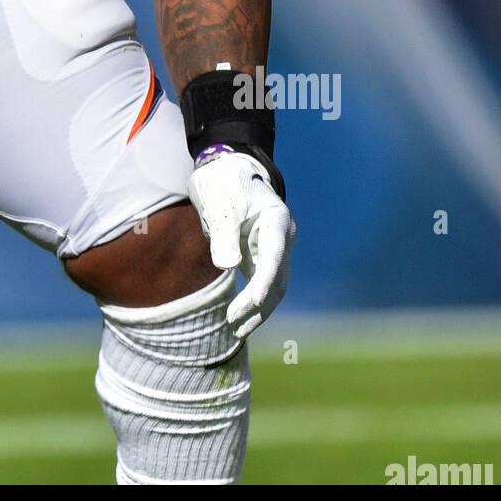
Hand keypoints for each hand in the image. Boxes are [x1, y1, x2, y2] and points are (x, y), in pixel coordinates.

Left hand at [188, 150, 294, 340]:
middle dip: (258, 305)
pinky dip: (253, 301)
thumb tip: (229, 267)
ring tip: (237, 331)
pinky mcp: (259, 253)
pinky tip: (240, 319)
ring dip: (258, 309)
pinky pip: (261, 282)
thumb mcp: (220, 204)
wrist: (222, 169)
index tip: (251, 306)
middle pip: (277, 278)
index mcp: (276, 220)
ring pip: (273, 285)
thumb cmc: (222, 182)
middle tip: (234, 325)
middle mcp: (280, 237)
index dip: (263, 285)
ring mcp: (272, 246)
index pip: (273, 259)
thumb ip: (224, 234)